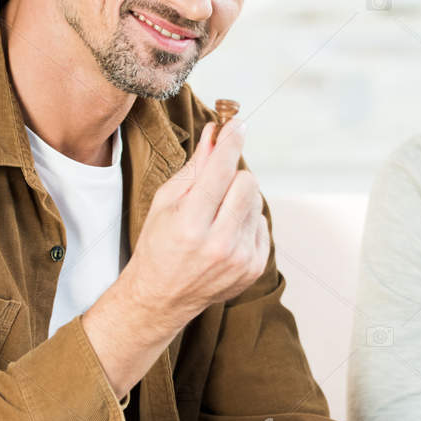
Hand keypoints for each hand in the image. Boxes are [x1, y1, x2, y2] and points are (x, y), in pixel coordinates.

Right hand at [83, 118, 269, 395]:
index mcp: (190, 224)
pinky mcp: (254, 267)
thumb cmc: (159, 245)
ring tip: (216, 215)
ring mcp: (240, 258)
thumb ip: (195, 168)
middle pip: (247, 181)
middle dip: (233, 175)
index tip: (237, 124)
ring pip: (256, 201)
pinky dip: (246, 221)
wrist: (162, 296)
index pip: (221, 170)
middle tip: (216, 185)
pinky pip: (262, 223)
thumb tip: (214, 134)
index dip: (230, 142)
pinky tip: (225, 233)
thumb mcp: (166, 202)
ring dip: (239, 199)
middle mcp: (219, 243)